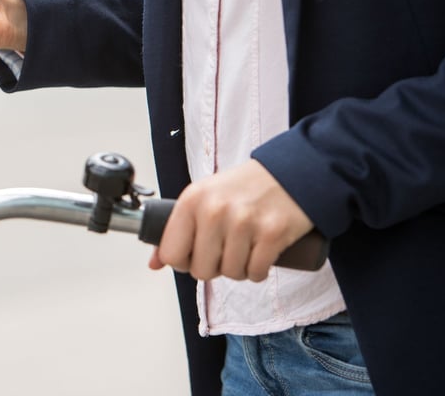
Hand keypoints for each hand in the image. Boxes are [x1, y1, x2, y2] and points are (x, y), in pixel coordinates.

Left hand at [148, 159, 314, 281]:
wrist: (290, 171)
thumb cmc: (243, 188)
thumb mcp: (203, 198)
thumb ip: (177, 229)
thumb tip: (155, 263)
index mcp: (192, 200)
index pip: (171, 254)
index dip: (183, 262)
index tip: (196, 255)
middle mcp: (214, 210)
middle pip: (201, 270)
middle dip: (214, 267)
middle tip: (226, 251)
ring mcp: (244, 222)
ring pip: (231, 274)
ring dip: (239, 269)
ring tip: (245, 249)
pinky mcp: (272, 233)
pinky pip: (256, 273)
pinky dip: (258, 271)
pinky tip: (261, 255)